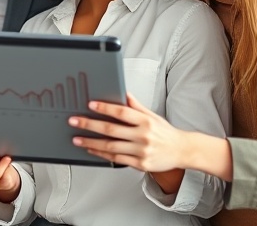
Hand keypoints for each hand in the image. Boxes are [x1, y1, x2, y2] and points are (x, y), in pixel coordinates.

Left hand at [68, 93, 186, 172]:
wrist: (182, 151)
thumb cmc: (166, 132)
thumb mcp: (152, 115)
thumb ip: (136, 106)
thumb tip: (123, 93)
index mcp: (146, 121)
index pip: (122, 112)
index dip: (105, 108)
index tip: (90, 104)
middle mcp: (143, 136)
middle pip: (111, 130)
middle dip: (90, 125)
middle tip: (74, 121)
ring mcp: (141, 151)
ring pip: (111, 147)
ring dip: (91, 142)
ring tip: (77, 139)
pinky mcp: (140, 164)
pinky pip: (116, 160)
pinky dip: (102, 154)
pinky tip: (91, 150)